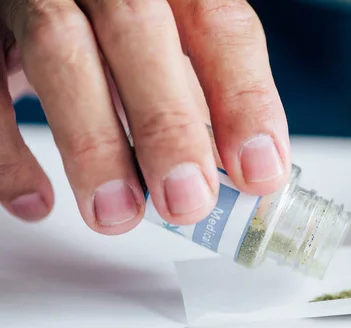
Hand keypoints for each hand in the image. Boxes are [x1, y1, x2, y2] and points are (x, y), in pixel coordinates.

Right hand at [0, 0, 289, 233]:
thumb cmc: (118, 31)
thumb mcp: (169, 48)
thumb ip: (200, 96)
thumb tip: (241, 174)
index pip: (220, 25)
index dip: (244, 100)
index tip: (259, 172)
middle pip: (138, 29)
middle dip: (167, 124)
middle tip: (187, 200)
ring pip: (59, 46)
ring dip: (92, 142)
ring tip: (117, 213)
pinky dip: (9, 153)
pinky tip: (37, 202)